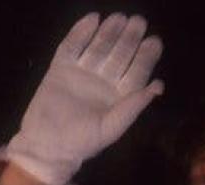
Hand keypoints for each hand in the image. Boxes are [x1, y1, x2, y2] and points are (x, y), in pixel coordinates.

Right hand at [6, 12, 164, 184]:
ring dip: (108, 32)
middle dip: (129, 38)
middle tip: (137, 22)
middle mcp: (103, 81)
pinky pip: (71, 47)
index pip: (136, 71)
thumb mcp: (112, 128)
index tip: (153, 41)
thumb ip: (133, 106)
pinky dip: (79, 33)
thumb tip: (158, 85)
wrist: (46, 147)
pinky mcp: (60, 69)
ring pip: (98, 47)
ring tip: (118, 18)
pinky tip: (92, 20)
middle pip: (119, 54)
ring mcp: (81, 73)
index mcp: (119, 95)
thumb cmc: (81, 142)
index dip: (146, 56)